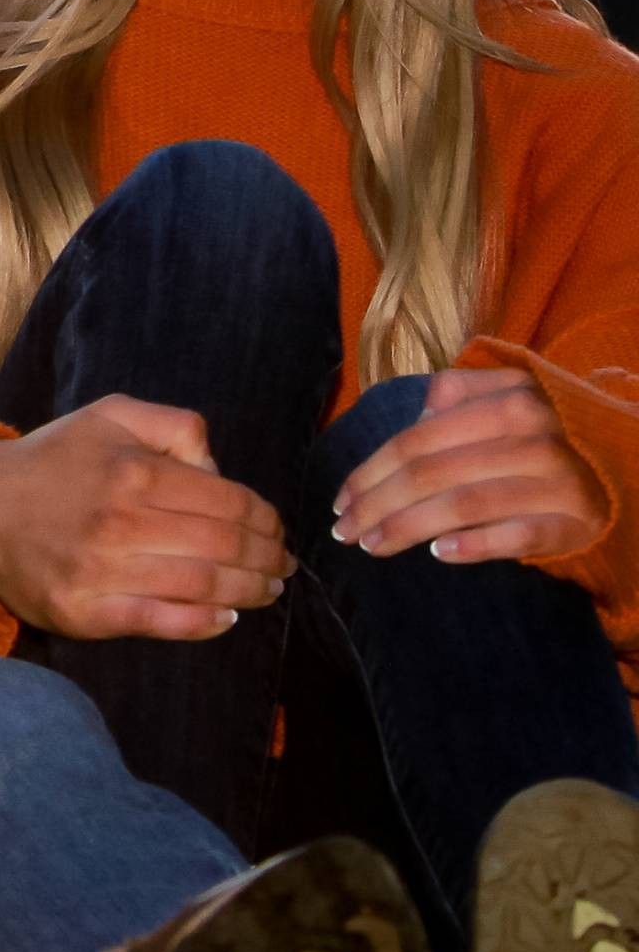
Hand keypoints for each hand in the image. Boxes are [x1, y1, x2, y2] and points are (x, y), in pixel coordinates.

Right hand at [0, 395, 288, 641]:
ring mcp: (100, 571)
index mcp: (132, 471)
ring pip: (203, 587)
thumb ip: (174, 425)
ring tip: (265, 592)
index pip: (230, 501)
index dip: (268, 520)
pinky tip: (226, 618)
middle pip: (225, 547)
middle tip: (282, 567)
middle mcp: (118, 521)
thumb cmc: (54, 461)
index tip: (277, 531)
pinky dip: (205, 624)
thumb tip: (219, 469)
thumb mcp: (109, 416)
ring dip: (249, 593)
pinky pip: (161, 624)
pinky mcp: (83, 612)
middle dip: (268, 559)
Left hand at [333, 366, 604, 566]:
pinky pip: (516, 535)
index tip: (340, 501)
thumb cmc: (541, 436)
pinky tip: (438, 553)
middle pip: (431, 473)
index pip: (417, 439)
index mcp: (509, 398)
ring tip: (373, 545)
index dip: (370, 471)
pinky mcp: (575, 522)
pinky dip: (474, 545)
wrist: (620, 470)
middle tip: (345, 531)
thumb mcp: (504, 398)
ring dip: (408, 528)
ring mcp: (558, 480)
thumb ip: (454, 398)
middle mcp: (535, 435)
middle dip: (377, 505)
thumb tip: (412, 421)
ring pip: (463, 505)